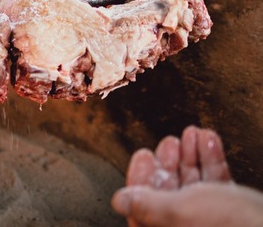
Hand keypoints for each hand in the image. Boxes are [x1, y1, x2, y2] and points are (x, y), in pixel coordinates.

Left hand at [112, 126, 262, 226]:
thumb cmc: (231, 226)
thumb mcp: (179, 211)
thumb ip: (147, 204)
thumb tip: (119, 200)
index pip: (143, 207)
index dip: (141, 178)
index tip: (144, 155)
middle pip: (169, 192)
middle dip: (170, 162)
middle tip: (169, 142)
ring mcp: (210, 222)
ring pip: (194, 185)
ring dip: (192, 155)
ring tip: (192, 133)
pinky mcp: (231, 214)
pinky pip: (217, 185)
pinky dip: (213, 160)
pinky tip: (209, 140)